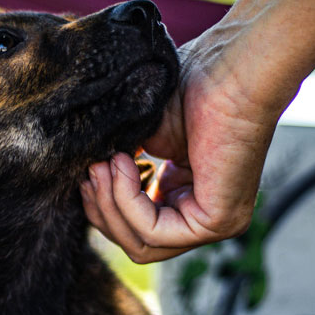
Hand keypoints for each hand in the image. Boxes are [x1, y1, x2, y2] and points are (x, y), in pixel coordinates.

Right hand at [80, 36, 282, 263]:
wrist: (231, 69)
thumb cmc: (192, 87)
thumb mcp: (142, 137)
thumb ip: (117, 167)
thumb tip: (83, 183)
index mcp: (187, 197)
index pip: (135, 228)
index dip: (103, 205)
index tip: (87, 169)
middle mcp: (202, 216)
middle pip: (135, 244)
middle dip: (102, 210)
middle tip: (90, 170)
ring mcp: (214, 224)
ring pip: (142, 246)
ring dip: (110, 206)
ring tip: (103, 166)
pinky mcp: (217, 222)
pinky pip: (154, 232)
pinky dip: (127, 201)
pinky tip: (120, 165)